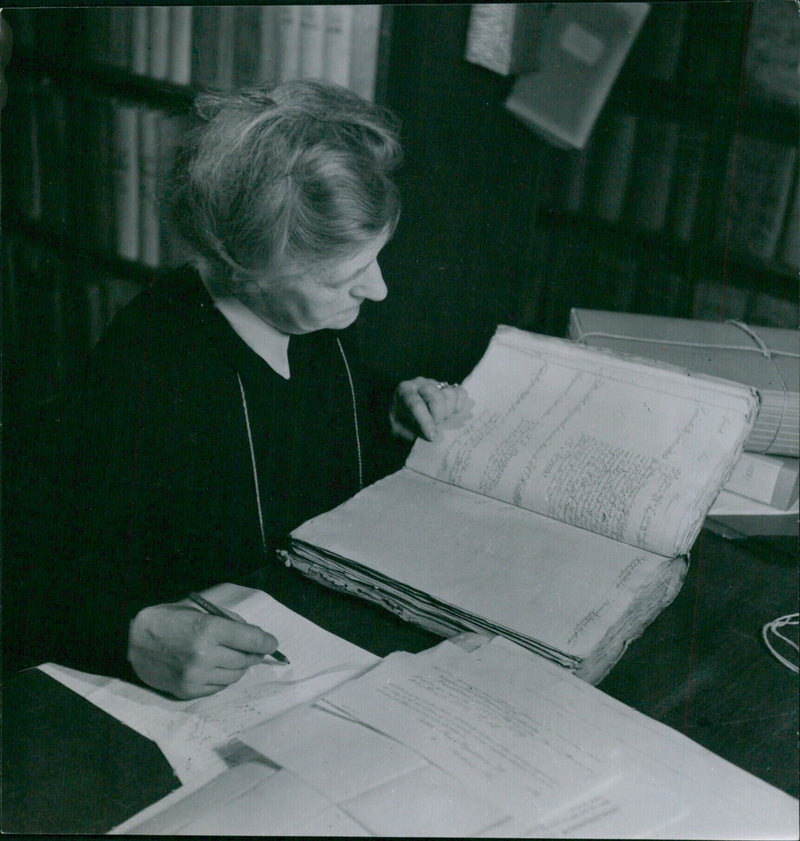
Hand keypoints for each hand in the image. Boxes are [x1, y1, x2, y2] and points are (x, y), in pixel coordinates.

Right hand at [127, 601, 279, 698]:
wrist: (130, 640)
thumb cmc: (168, 618)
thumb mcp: (200, 609)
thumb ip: (229, 621)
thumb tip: (255, 636)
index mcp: (208, 630)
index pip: (251, 640)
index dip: (266, 642)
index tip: (272, 644)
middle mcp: (204, 656)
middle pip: (245, 660)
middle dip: (254, 654)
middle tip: (255, 650)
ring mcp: (195, 677)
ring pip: (234, 676)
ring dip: (239, 667)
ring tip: (234, 657)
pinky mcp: (187, 691)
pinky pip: (218, 688)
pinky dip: (223, 678)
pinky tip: (217, 668)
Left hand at [390, 377, 469, 441]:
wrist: (405, 414)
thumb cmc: (401, 423)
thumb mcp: (399, 431)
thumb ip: (412, 434)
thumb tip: (433, 437)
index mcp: (404, 392)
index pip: (417, 405)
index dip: (426, 422)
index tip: (432, 436)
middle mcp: (420, 384)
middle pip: (436, 398)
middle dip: (438, 417)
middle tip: (436, 426)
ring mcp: (435, 384)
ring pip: (450, 394)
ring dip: (449, 411)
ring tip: (442, 420)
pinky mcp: (448, 387)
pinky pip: (460, 393)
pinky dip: (460, 405)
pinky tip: (453, 413)